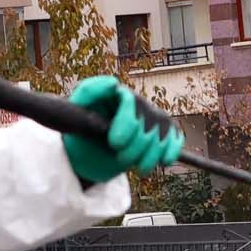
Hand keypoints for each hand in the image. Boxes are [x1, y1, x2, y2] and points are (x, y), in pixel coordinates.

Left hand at [63, 76, 182, 185]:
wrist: (88, 152)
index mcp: (116, 94)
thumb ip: (89, 92)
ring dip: (150, 156)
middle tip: (120, 157)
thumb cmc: (81, 129)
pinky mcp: (163, 130)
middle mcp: (137, 103)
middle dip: (134, 148)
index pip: (130, 102)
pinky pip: (174, 137)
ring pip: (161, 135)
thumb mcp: (76, 111)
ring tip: (136, 166)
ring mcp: (151, 116)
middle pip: (147, 124)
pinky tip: (163, 160)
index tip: (115, 143)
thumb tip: (113, 83)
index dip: (126, 124)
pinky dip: (170, 151)